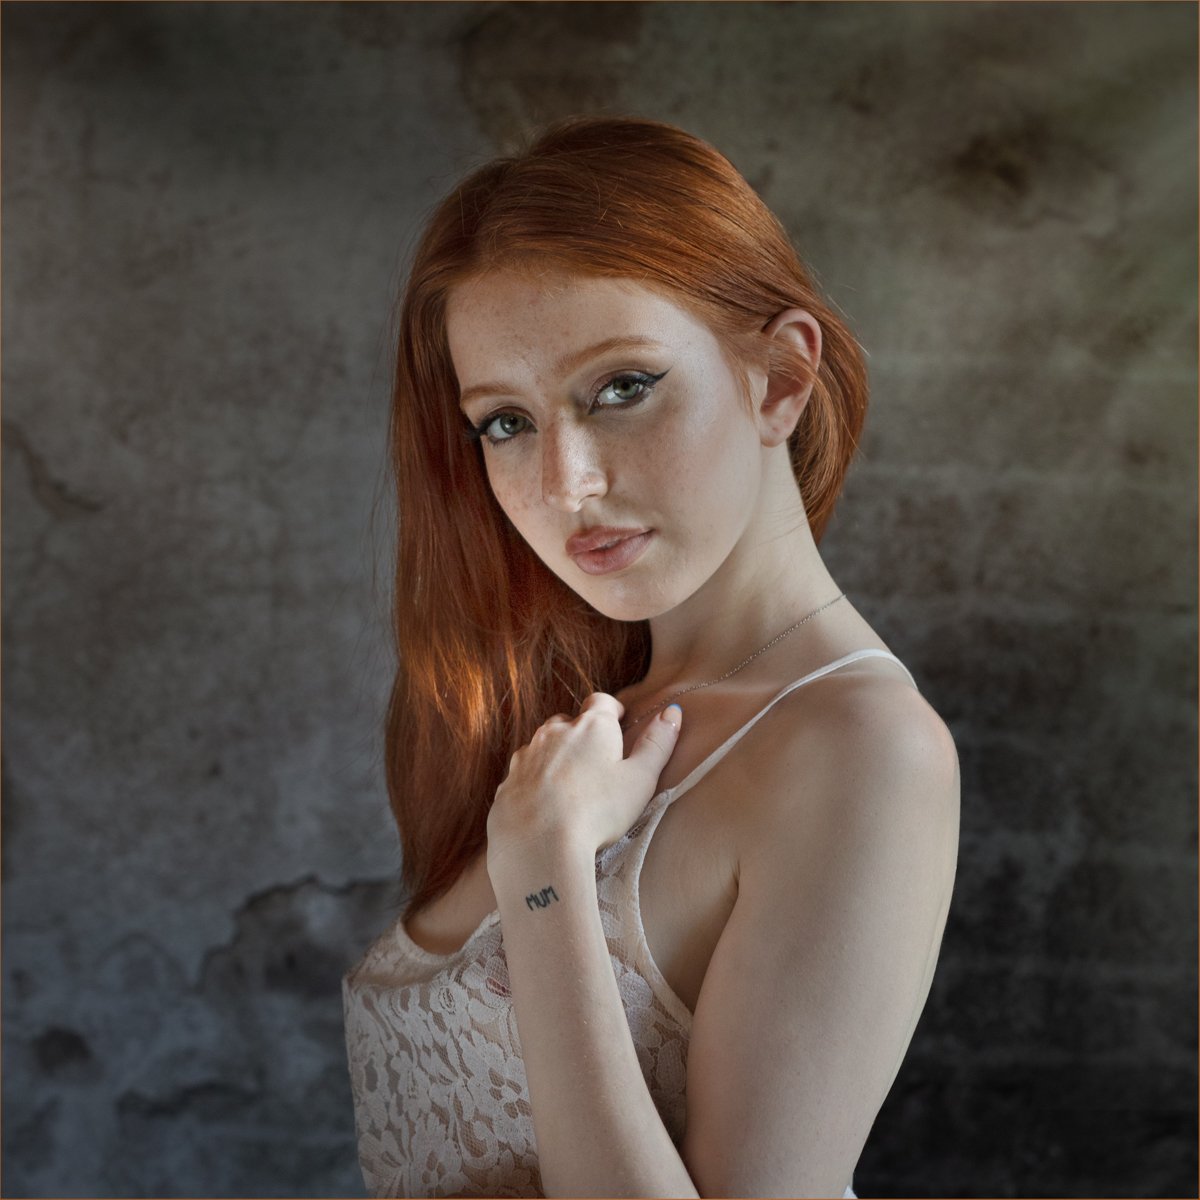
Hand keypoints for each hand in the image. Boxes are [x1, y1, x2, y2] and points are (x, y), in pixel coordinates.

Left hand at [485, 693, 682, 869]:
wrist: (539, 846)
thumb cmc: (598, 811)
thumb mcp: (640, 779)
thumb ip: (658, 744)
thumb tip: (673, 712)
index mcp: (591, 727)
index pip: (602, 702)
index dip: (612, 711)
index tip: (620, 723)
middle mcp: (553, 732)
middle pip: (569, 722)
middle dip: (582, 734)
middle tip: (597, 762)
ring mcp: (526, 756)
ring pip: (543, 746)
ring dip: (556, 757)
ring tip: (571, 786)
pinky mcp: (507, 782)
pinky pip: (524, 774)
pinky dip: (535, 782)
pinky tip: (545, 805)